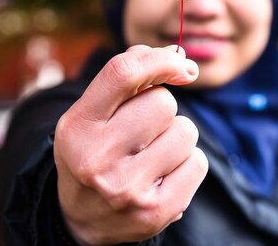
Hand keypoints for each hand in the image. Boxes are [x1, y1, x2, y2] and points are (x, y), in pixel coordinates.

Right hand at [54, 45, 207, 244]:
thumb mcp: (92, 113)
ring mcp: (127, 188)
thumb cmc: (95, 151)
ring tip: (152, 155)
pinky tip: (164, 176)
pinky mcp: (156, 212)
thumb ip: (126, 78)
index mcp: (78, 126)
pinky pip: (198, 162)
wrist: (83, 220)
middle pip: (164, 102)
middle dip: (162, 109)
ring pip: (185, 131)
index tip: (180, 63)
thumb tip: (178, 56)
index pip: (123, 73)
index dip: (159, 60)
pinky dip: (188, 164)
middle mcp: (98, 158)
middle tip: (144, 131)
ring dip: (176, 137)